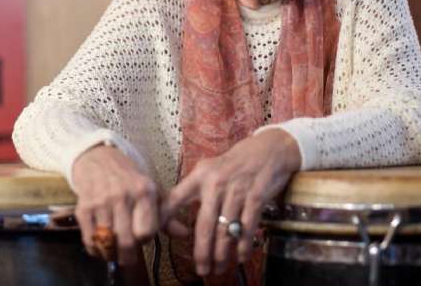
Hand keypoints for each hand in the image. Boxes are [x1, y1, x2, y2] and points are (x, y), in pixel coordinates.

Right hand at [71, 144, 159, 265]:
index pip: (147, 231)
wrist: (98, 158)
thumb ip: (167, 215)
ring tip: (114, 252)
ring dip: (111, 253)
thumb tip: (184, 234)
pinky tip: (100, 246)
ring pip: (108, 242)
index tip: (142, 239)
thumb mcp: (151, 190)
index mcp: (144, 191)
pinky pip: (89, 239)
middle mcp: (123, 196)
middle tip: (128, 258)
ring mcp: (101, 202)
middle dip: (128, 256)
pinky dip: (95, 249)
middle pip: (127, 241)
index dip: (146, 240)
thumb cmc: (129, 178)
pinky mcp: (84, 208)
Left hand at [160, 129, 300, 275]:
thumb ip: (194, 188)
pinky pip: (247, 228)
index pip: (175, 198)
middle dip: (202, 252)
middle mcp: (215, 184)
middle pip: (204, 225)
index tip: (153, 234)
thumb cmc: (234, 162)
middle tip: (201, 270)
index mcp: (200, 176)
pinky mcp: (256, 197)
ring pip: (225, 230)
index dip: (163, 217)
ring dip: (222, 254)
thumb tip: (174, 213)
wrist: (268, 149)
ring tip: (219, 268)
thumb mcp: (210, 168)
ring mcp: (236, 191)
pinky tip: (240, 257)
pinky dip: (243, 246)